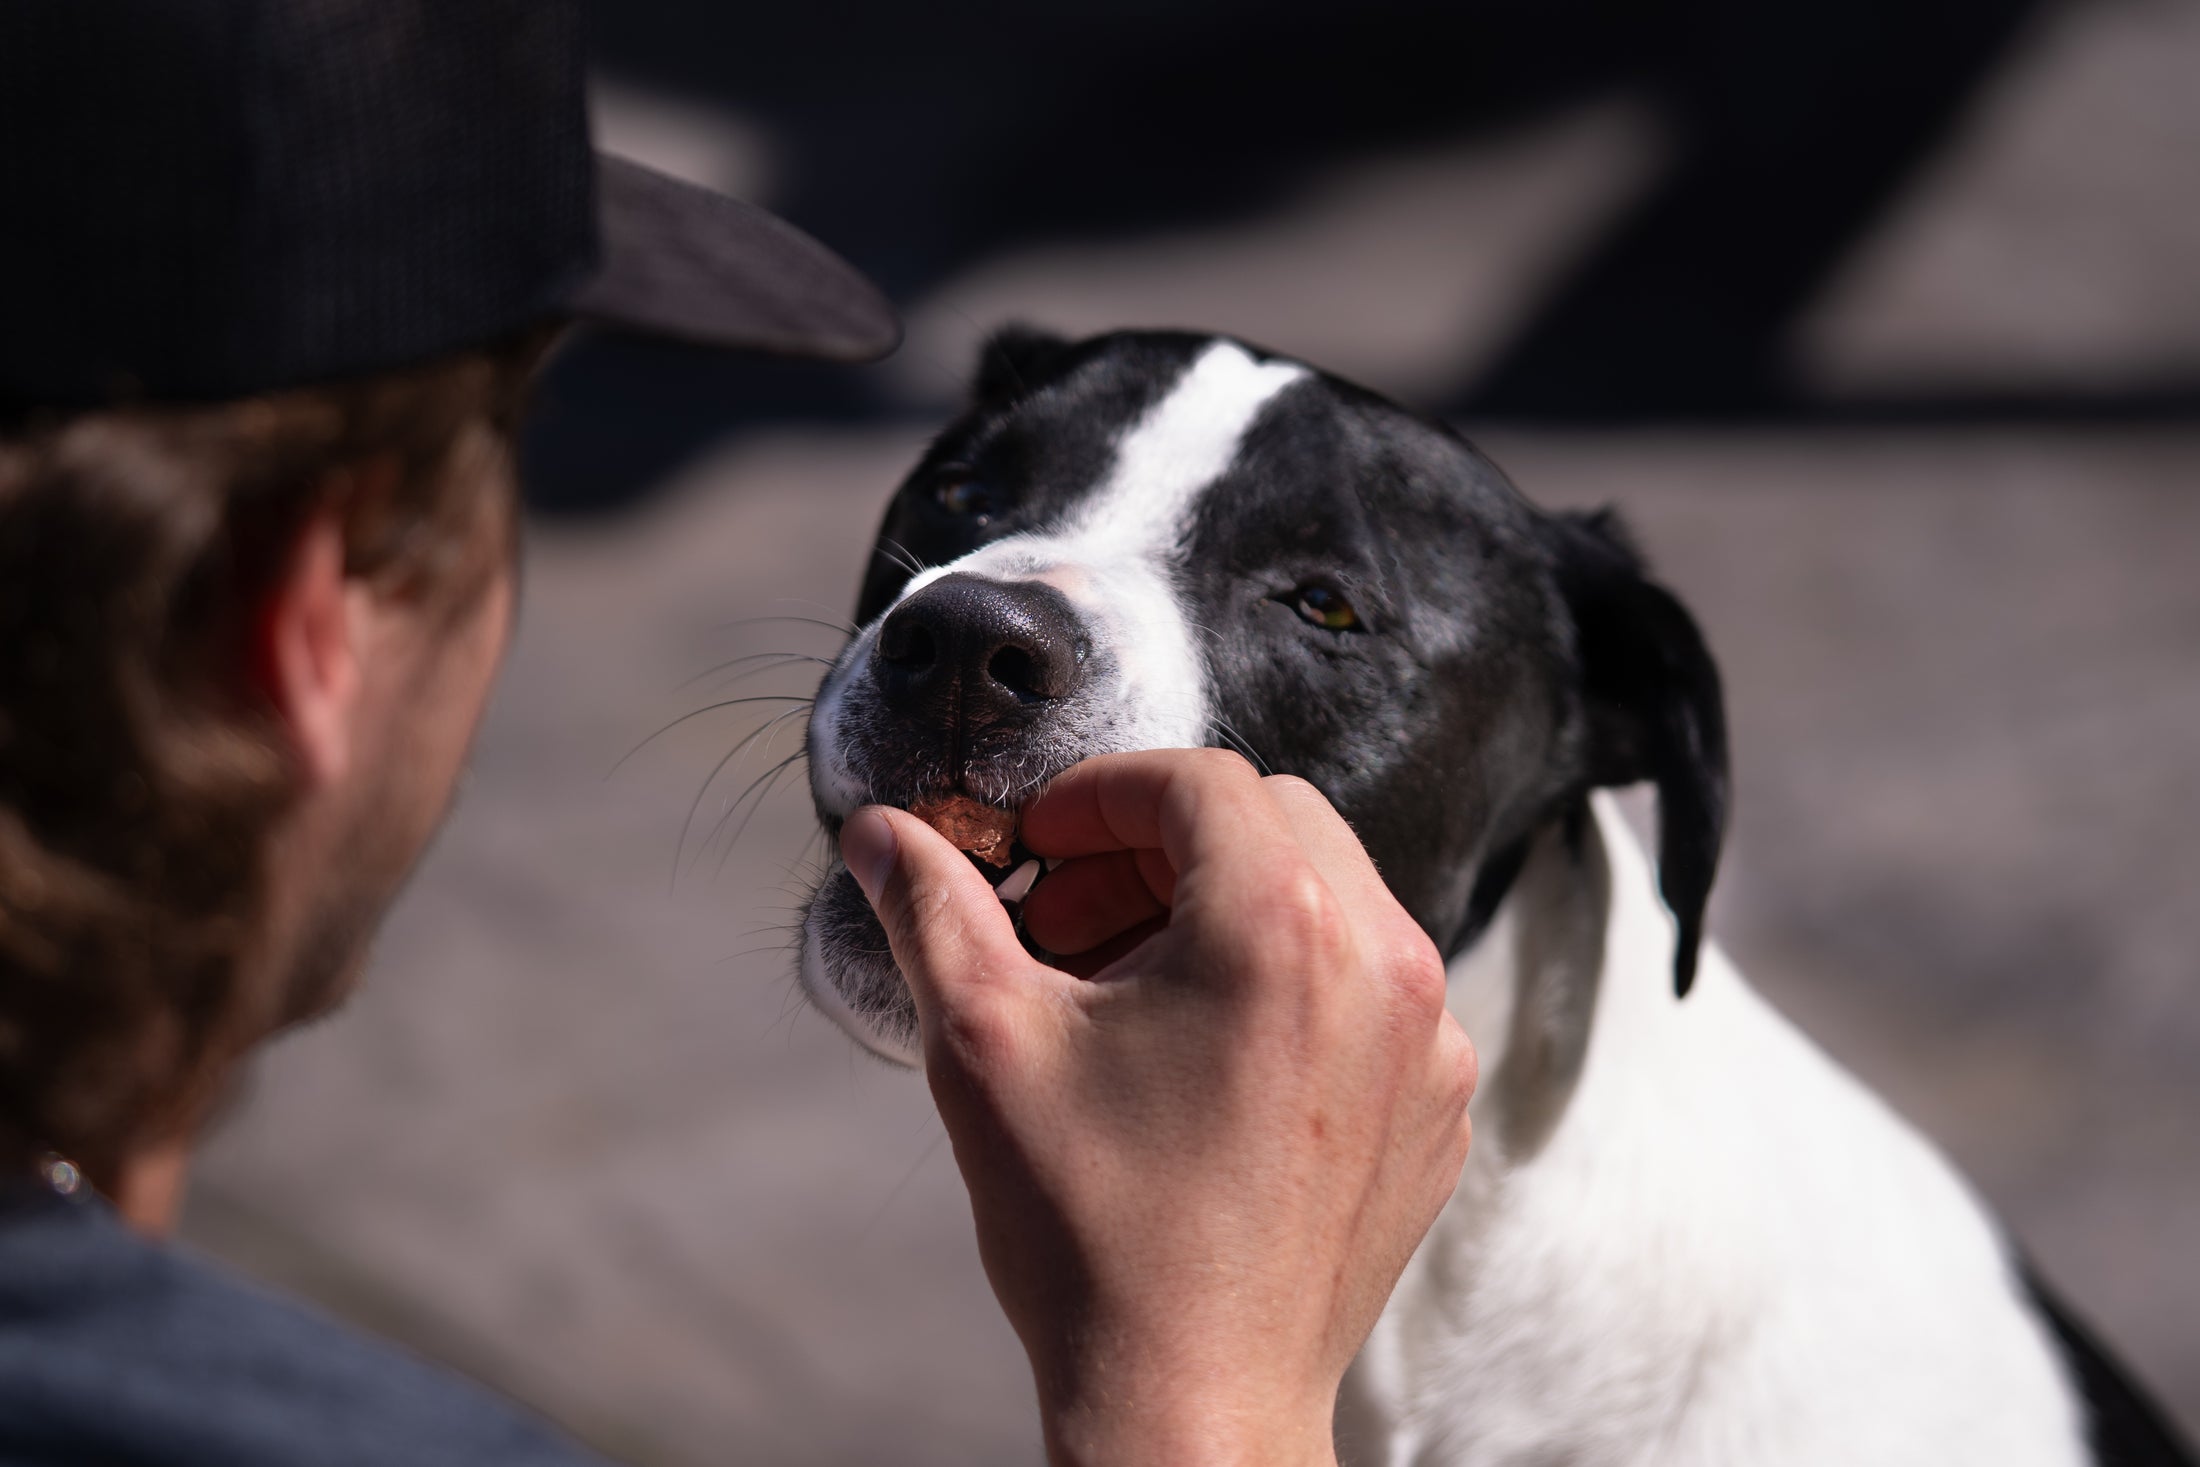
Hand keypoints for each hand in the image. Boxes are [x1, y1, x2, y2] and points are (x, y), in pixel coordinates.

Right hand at [838, 750, 1475, 1466]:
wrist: (1193, 1407)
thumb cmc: (1092, 1235)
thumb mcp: (985, 1045)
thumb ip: (932, 911)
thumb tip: (881, 830)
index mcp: (1282, 927)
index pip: (1196, 782)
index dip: (1098, 795)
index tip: (1036, 845)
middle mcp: (1384, 964)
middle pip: (1274, 822)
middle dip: (1160, 846)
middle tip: (1070, 915)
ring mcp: (1428, 1040)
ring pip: (1330, 897)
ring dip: (1225, 907)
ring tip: (1126, 986)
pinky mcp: (1436, 1106)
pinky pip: (1369, 985)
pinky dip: (1290, 981)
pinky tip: (1200, 1054)